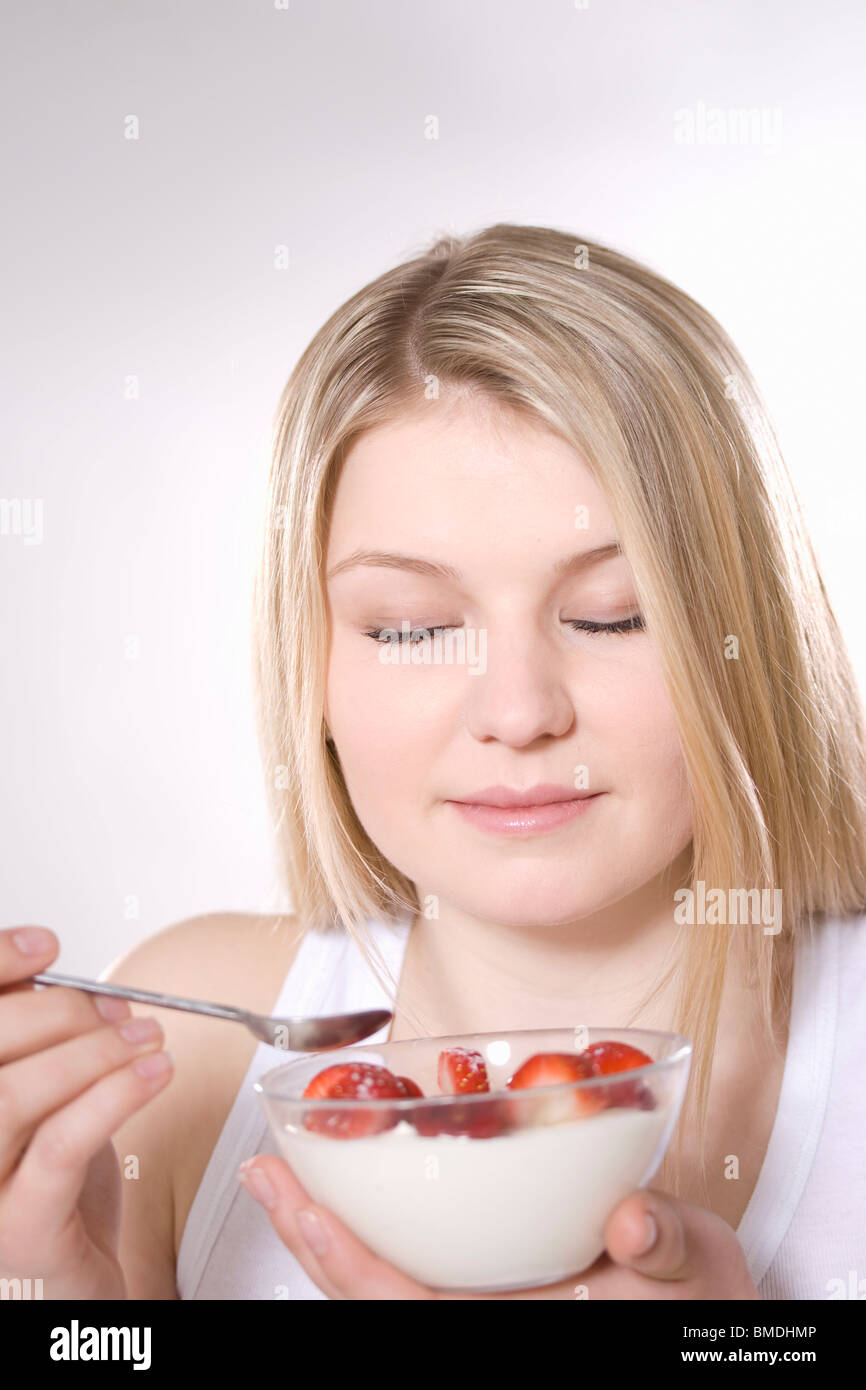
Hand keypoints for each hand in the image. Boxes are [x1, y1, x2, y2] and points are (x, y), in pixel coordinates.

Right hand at [0, 926, 173, 1298]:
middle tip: (120, 1008)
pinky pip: (61, 1145)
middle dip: (61, 1011)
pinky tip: (154, 1075)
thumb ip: (29, 1037)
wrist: (70, 1277)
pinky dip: (113, 1097)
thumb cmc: (50, 1180)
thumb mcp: (36, 1096)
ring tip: (148, 1038)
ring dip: (94, 1051)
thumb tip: (46, 967)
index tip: (46, 944)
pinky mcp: (18, 1230)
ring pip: (15, 1094)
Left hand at [237, 1152, 761, 1299]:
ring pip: (376, 1291)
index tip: (304, 1207)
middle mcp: (484, 1325)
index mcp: (519, 1328)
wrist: (701, 1322)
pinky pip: (404, 1274)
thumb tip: (632, 1222)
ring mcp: (479, 1309)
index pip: (409, 1306)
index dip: (349, 1263)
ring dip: (325, 1236)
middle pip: (369, 1299)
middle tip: (265, 1175)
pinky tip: (345, 1200)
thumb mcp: (695, 1270)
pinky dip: (361, 1238)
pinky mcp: (482, 1294)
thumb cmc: (694, 1301)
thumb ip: (665, 1244)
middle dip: (310, 1238)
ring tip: (282, 1182)